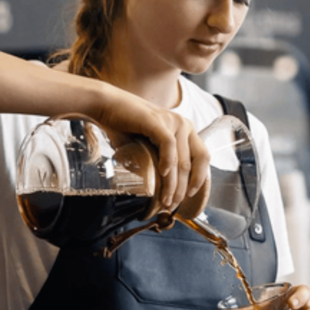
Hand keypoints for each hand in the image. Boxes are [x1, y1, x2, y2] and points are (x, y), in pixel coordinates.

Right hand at [93, 90, 209, 212]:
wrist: (106, 105)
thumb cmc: (125, 126)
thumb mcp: (148, 145)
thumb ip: (157, 160)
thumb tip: (159, 189)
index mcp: (185, 130)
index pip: (202, 157)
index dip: (198, 179)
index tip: (189, 195)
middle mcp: (183, 124)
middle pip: (191, 163)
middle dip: (183, 188)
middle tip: (172, 204)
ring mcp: (172, 122)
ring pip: (180, 160)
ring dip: (173, 184)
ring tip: (166, 199)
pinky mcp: (157, 121)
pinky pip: (168, 145)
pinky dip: (167, 162)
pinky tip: (162, 174)